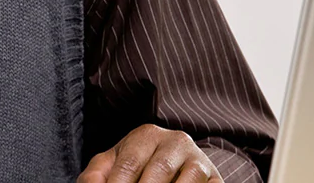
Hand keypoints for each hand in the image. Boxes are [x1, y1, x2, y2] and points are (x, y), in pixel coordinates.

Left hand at [78, 125, 221, 182]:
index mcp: (146, 135)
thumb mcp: (114, 165)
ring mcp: (199, 159)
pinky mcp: (216, 178)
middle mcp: (175, 141)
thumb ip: (96, 174)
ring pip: (186, 179)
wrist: (180, 166)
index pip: (128, 164)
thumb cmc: (139, 168)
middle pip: (158, 172)